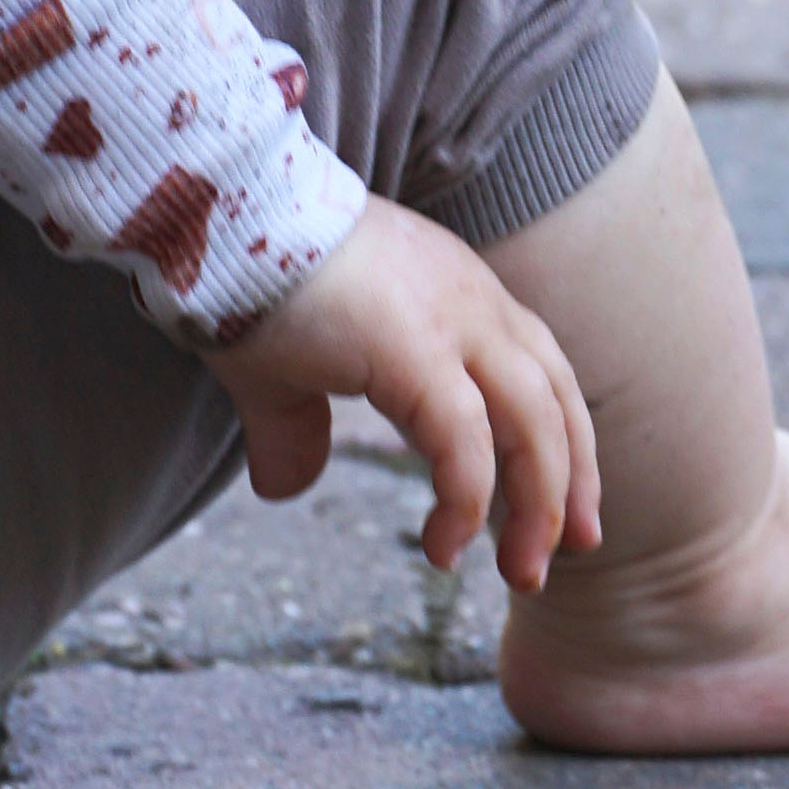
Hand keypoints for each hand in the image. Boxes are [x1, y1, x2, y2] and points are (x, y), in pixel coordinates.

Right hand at [205, 200, 598, 592]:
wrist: (218, 217)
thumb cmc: (246, 279)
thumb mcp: (284, 368)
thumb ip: (297, 427)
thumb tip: (283, 488)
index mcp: (458, 295)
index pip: (539, 371)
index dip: (561, 439)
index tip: (566, 506)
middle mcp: (472, 302)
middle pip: (554, 399)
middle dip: (570, 481)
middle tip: (568, 550)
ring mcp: (451, 320)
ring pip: (532, 422)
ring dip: (538, 504)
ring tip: (524, 571)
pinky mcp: (415, 348)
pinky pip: (465, 440)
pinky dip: (467, 500)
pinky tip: (447, 547)